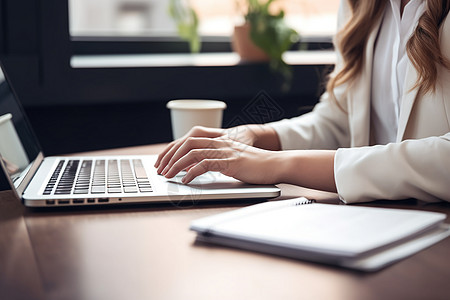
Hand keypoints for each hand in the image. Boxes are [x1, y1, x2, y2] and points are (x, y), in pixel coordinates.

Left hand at [154, 125, 279, 171]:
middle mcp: (219, 142)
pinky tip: (186, 180)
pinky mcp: (229, 161)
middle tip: (160, 169)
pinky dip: (192, 173)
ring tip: (168, 176)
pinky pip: (205, 164)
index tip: (163, 162)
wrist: (275, 164)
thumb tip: (194, 169)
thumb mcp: (231, 160)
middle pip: (186, 144)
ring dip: (176, 165)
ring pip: (192, 153)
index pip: (189, 140)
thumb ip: (214, 161)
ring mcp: (224, 151)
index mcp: (218, 140)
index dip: (173, 150)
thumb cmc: (255, 165)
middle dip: (170, 156)